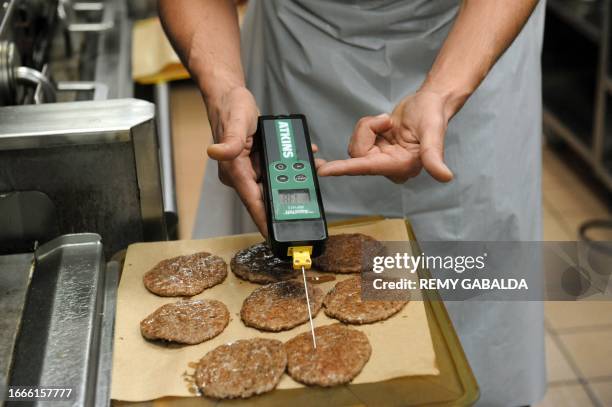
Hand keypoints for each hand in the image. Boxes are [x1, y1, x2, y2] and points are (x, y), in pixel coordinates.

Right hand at [205, 86, 321, 236]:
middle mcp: (241, 174)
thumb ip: (229, 139)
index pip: (251, 201)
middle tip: (307, 198)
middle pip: (266, 195)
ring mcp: (249, 169)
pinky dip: (289, 166)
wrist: (230, 96)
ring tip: (312, 171)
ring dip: (292, 178)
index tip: (274, 236)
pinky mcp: (256, 162)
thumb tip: (216, 152)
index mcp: (234, 170)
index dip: (264, 220)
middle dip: (288, 196)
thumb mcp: (236, 121)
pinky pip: (275, 170)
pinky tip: (305, 159)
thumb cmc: (230, 107)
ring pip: (274, 183)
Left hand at [317, 90, 453, 182]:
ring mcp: (381, 160)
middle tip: (387, 121)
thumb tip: (444, 177)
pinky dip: (368, 127)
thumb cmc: (433, 114)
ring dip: (368, 128)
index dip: (344, 168)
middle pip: (357, 154)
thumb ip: (434, 155)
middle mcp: (390, 167)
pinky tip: (384, 125)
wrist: (430, 102)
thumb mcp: (433, 132)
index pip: (367, 167)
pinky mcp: (375, 151)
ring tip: (388, 122)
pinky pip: (358, 140)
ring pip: (355, 148)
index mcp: (402, 166)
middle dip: (367, 132)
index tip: (323, 171)